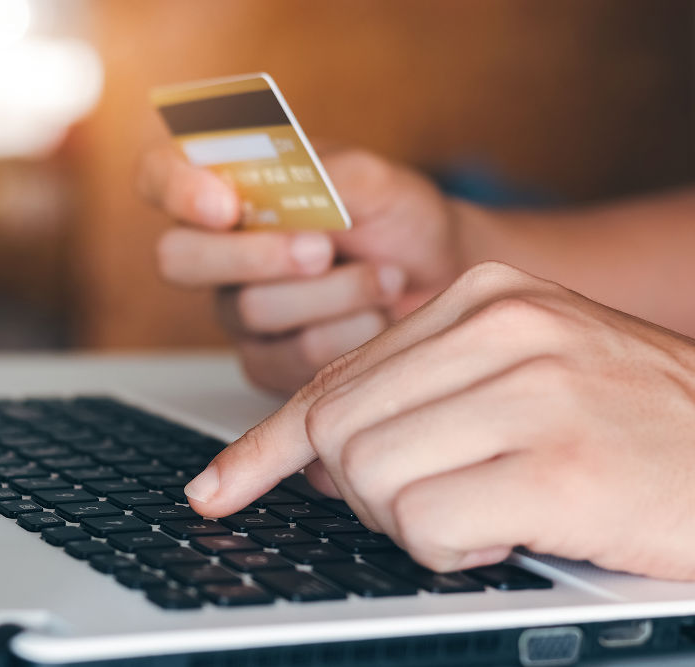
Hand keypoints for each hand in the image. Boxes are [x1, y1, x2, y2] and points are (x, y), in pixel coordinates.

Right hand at [137, 144, 464, 394]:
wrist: (442, 279)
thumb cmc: (400, 218)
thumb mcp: (373, 178)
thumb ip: (324, 175)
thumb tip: (288, 185)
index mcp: (230, 185)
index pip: (160, 175)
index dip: (176, 189)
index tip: (225, 204)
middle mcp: (219, 249)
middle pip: (177, 258)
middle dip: (253, 255)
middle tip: (320, 249)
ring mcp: (237, 310)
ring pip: (249, 310)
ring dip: (332, 293)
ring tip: (384, 277)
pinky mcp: (266, 362)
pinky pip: (285, 358)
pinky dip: (345, 335)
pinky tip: (374, 315)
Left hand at [183, 262, 694, 579]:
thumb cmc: (633, 428)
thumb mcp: (520, 379)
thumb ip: (417, 396)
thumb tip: (309, 452)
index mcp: (484, 297)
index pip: (335, 379)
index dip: (265, 447)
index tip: (218, 489)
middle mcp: (504, 328)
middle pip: (339, 433)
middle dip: (363, 491)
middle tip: (438, 500)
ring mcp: (534, 392)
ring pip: (373, 481)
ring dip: (416, 523)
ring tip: (491, 511)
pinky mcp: (560, 466)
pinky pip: (430, 528)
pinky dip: (454, 550)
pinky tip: (514, 532)